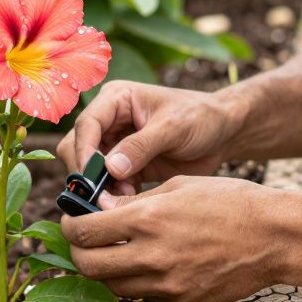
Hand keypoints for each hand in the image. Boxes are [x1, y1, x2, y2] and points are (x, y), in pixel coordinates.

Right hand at [55, 81, 244, 207]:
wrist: (223, 133)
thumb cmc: (201, 118)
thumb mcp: (173, 128)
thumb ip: (141, 146)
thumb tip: (110, 168)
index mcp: (116, 99)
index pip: (86, 124)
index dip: (84, 151)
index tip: (90, 177)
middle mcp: (109, 120)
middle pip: (77, 147)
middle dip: (86, 172)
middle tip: (103, 195)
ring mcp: (115, 144)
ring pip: (88, 169)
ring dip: (100, 187)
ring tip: (124, 198)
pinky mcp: (125, 166)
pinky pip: (107, 184)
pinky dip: (112, 195)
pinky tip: (130, 201)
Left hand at [61, 176, 287, 301]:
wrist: (275, 236)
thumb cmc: (230, 201)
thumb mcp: (178, 186)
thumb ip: (136, 201)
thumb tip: (101, 209)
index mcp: (148, 219)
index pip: (84, 231)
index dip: (70, 226)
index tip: (72, 220)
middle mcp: (152, 256)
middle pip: (89, 266)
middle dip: (79, 252)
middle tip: (84, 240)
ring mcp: (167, 284)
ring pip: (114, 286)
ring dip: (107, 269)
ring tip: (117, 250)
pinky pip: (146, 295)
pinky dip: (139, 280)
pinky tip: (152, 261)